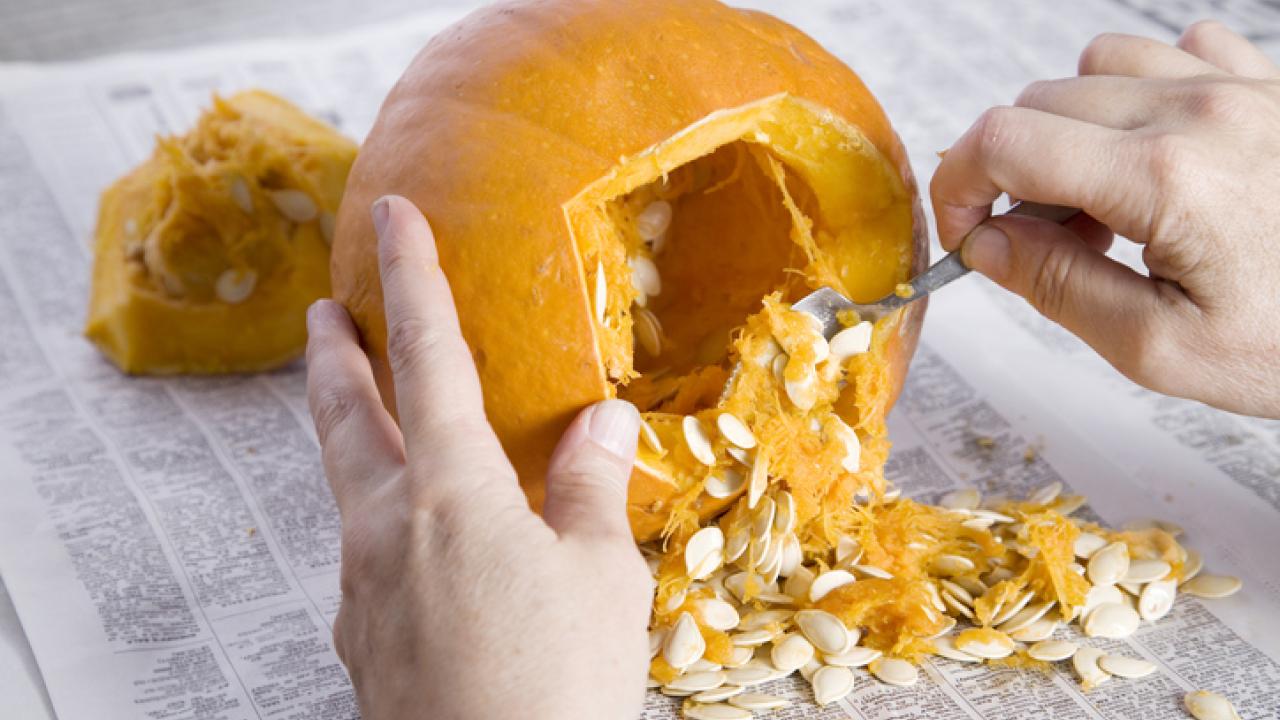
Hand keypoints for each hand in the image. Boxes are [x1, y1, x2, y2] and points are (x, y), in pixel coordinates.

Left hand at [304, 195, 652, 719]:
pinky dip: (375, 512)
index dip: (414, 280)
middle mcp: (385, 528)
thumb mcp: (602, 577)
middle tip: (325, 313)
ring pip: (344, 484)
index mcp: (450, 494)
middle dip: (334, 355)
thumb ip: (591, 487)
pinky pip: (361, 550)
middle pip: (345, 416)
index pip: (427, 359)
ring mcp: (362, 587)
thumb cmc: (557, 686)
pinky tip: (405, 533)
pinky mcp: (360, 638)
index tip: (394, 220)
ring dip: (345, 431)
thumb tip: (602, 420)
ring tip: (358, 410)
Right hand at [931, 20, 1279, 417]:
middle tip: (1041, 243)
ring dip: (1070, 127)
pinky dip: (1142, 92)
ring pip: (1097, 65)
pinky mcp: (1271, 84)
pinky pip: (1175, 48)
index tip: (962, 233)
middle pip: (1038, 104)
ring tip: (1101, 197)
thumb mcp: (1162, 349)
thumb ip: (1058, 287)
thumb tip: (984, 245)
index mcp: (1163, 179)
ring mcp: (1241, 86)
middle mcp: (1198, 112)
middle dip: (1009, 172)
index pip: (1003, 143)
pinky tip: (1159, 150)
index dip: (956, 187)